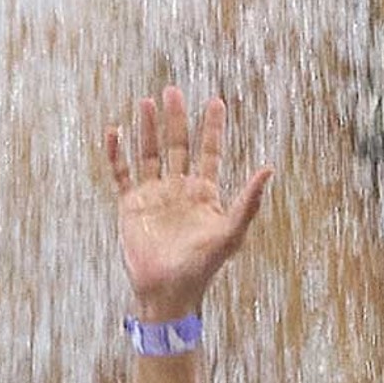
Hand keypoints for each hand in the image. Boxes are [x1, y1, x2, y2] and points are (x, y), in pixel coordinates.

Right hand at [104, 87, 273, 322]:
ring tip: (146, 102)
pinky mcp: (131, 206)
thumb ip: (249, 201)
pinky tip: (115, 131)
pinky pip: (122, 174)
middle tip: (172, 90)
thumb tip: (269, 168)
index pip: (208, 152)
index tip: (215, 101)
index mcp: (203, 193)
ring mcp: (154, 196)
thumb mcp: (230, 232)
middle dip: (175, 118)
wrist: (167, 292)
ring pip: (149, 153)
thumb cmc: (202, 267)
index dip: (212, 128)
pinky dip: (117, 153)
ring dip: (147, 129)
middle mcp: (178, 189)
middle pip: (176, 145)